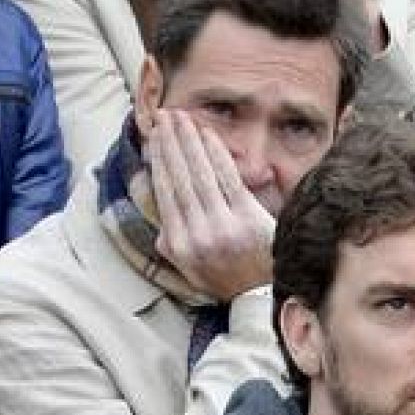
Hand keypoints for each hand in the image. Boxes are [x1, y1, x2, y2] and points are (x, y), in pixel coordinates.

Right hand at [148, 110, 273, 301]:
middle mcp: (198, 234)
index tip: (154, 137)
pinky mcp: (247, 218)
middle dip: (171, 143)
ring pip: (201, 174)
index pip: (165, 193)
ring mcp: (223, 226)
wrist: (259, 297)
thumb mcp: (188, 268)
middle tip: (165, 116)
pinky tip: (208, 134)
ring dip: (190, 141)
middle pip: (181, 178)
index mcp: (179, 244)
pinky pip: (227, 178)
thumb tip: (160, 214)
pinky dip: (216, 153)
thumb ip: (171, 243)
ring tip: (182, 118)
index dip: (159, 161)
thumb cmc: (224, 278)